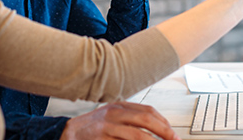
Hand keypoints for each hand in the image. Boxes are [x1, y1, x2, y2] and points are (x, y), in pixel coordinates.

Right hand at [60, 101, 179, 139]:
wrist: (70, 132)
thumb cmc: (94, 127)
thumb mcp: (113, 117)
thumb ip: (131, 119)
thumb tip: (156, 129)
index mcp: (120, 106)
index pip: (148, 111)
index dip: (164, 122)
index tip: (173, 133)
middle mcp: (115, 113)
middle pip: (146, 120)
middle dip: (164, 131)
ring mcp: (108, 126)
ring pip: (137, 135)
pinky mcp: (102, 138)